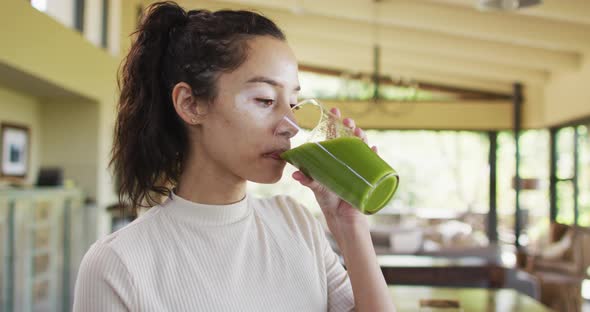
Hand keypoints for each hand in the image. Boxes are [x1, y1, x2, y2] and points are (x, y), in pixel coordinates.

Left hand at [291, 107, 378, 226]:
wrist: (340, 216)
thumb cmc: (328, 199)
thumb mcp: (316, 187)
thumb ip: (307, 179)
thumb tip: (294, 174)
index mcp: (334, 157)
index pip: (334, 134)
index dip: (335, 122)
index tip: (333, 110)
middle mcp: (347, 159)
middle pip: (350, 138)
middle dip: (349, 127)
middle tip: (346, 121)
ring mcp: (358, 166)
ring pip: (362, 147)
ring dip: (361, 138)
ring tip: (358, 132)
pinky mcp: (366, 177)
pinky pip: (373, 163)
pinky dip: (374, 155)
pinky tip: (373, 149)